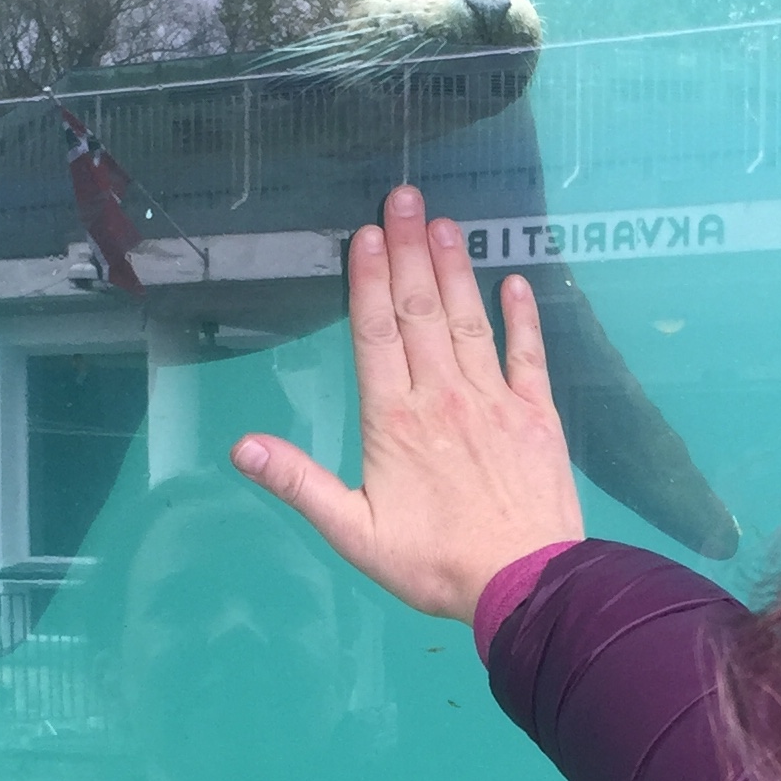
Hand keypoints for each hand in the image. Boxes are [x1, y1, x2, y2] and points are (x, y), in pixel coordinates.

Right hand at [232, 184, 583, 620]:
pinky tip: (513, 282)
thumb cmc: (434, 564)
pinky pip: (528, 354)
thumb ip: (299, 484)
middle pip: (420, 312)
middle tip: (404, 196)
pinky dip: (521, 316)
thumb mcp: (354, 533)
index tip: (366, 233)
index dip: (369, 280)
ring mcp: (494, 400)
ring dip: (454, 269)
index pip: (376, 334)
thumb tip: (243, 448)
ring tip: (443, 223)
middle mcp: (443, 396)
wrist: (526, 584)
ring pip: (469, 321)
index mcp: (394, 420)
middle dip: (409, 251)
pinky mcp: (537, 415)